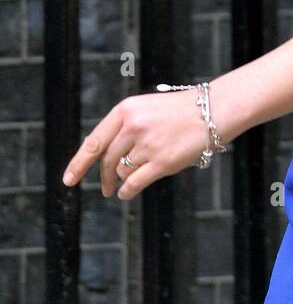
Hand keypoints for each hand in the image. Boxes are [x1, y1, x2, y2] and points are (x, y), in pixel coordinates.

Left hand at [61, 85, 225, 201]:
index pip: (95, 141)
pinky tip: (125, 193)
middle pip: (108, 160)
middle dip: (105, 177)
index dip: (79, 163)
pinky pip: (134, 183)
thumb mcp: (146, 110)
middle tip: (105, 188)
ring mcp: (148, 144)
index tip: (69, 180)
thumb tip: (105, 160)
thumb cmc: (179, 112)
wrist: (213, 110)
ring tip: (138, 173)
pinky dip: (126, 191)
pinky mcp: (162, 161)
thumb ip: (124, 129)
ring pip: (123, 171)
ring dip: (125, 177)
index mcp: (126, 110)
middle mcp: (134, 126)